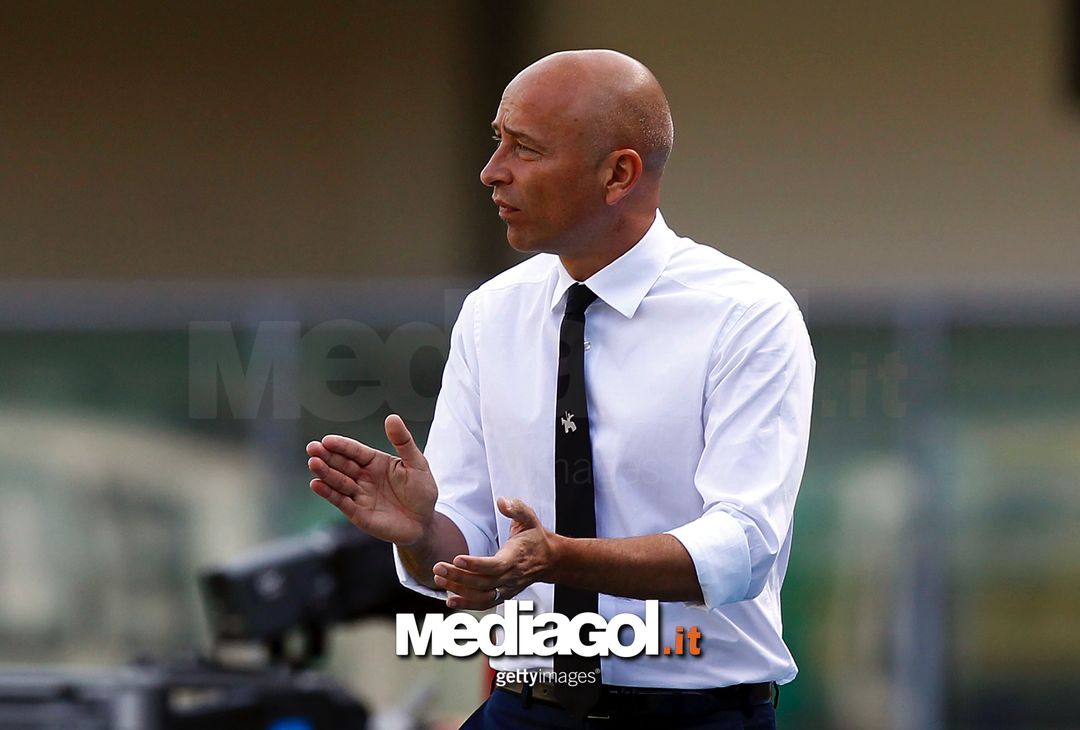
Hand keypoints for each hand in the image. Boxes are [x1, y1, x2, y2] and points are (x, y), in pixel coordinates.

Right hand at [307, 414, 436, 546]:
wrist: (424, 523)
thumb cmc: (421, 492)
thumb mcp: (417, 463)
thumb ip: (403, 442)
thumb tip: (392, 417)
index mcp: (375, 462)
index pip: (355, 451)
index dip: (341, 445)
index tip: (327, 440)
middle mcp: (364, 477)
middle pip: (342, 464)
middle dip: (326, 456)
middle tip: (312, 448)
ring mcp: (359, 495)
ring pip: (338, 482)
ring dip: (325, 473)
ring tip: (313, 463)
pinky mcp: (358, 513)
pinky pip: (341, 502)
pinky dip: (328, 493)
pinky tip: (317, 484)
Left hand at [432, 497, 555, 609]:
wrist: (549, 559)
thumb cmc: (535, 537)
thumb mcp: (529, 517)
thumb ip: (516, 508)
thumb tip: (502, 501)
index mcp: (516, 557)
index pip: (495, 566)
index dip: (476, 565)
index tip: (457, 559)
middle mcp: (511, 577)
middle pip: (483, 582)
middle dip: (459, 577)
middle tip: (438, 568)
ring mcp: (507, 589)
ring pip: (481, 596)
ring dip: (459, 590)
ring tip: (440, 579)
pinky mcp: (503, 595)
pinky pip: (484, 603)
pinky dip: (467, 604)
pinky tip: (450, 600)